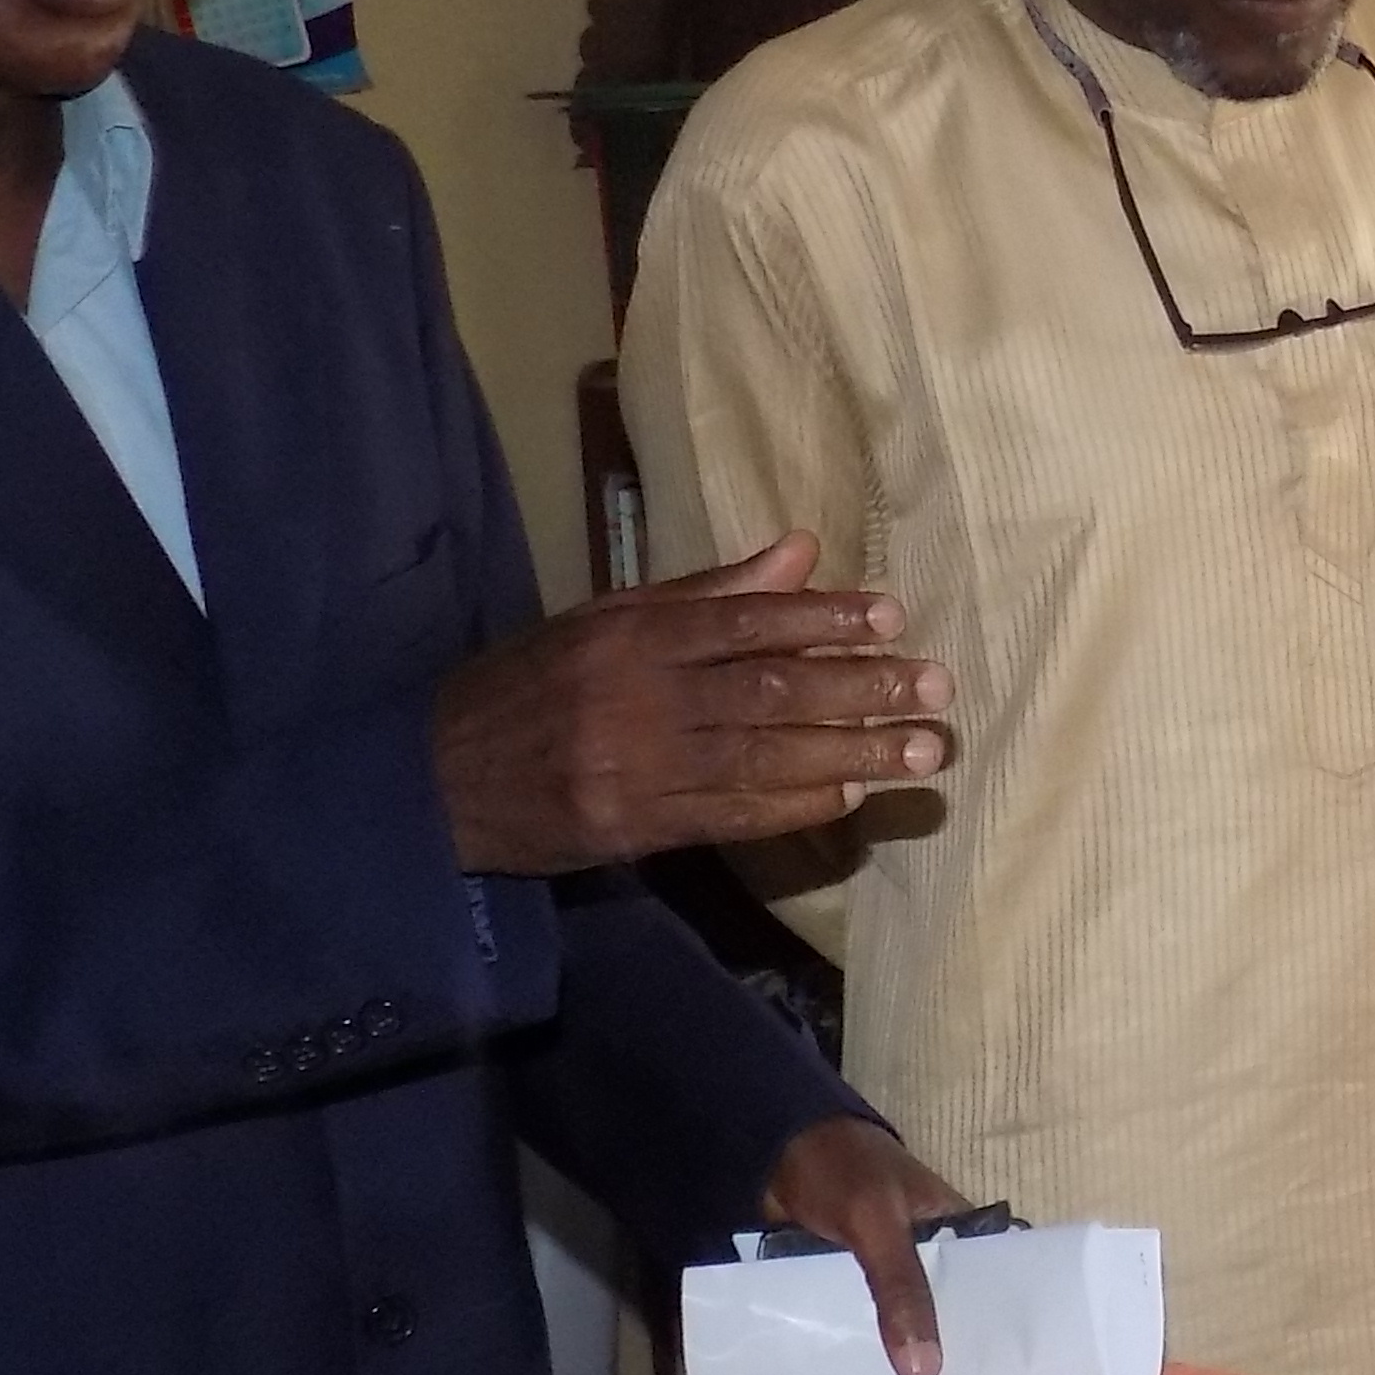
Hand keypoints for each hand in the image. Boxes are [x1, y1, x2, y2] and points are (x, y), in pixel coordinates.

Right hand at [434, 537, 953, 876]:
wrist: (439, 774)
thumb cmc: (535, 684)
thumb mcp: (607, 620)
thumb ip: (709, 590)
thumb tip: (802, 548)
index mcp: (630, 635)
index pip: (744, 621)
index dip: (823, 619)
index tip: (893, 618)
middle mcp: (637, 697)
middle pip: (766, 689)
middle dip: (859, 688)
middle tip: (935, 687)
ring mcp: (636, 766)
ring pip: (759, 755)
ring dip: (849, 752)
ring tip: (921, 749)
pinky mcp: (634, 826)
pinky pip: (729, 815)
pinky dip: (793, 805)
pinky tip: (850, 794)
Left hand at [756, 1116, 980, 1374]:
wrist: (776, 1149)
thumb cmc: (843, 1167)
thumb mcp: (876, 1220)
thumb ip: (900, 1285)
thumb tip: (923, 1373)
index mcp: (979, 1260)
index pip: (1012, 1334)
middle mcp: (951, 1291)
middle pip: (958, 1374)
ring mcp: (903, 1307)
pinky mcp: (861, 1317)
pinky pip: (869, 1372)